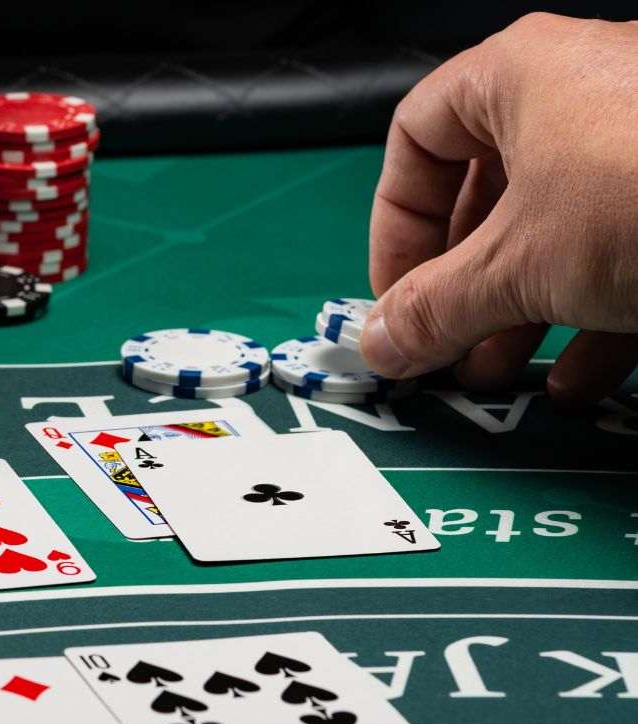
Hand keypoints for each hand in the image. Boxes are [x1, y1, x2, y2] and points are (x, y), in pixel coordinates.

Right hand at [363, 13, 637, 408]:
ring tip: (502, 372)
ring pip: (556, 227)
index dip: (394, 225)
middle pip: (488, 191)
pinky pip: (623, 246)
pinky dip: (593, 312)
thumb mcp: (518, 267)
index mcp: (520, 75)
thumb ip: (434, 308)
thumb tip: (383, 343)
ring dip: (519, 309)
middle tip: (444, 342)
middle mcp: (583, 93)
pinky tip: (584, 374)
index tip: (396, 294)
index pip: (416, 139)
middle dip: (460, 283)